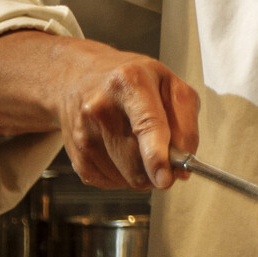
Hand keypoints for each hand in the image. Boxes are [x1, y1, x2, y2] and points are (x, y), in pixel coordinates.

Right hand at [0, 31, 199, 191]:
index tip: (168, 177)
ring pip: (123, 176)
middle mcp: (102, 104)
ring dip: (139, 174)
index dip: (157, 153)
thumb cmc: (132, 79)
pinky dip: (119, 176)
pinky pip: (105, 181)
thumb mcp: (168, 82)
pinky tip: (114, 151)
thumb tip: (186, 161)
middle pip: (137, 160)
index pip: (146, 121)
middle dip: (156, 169)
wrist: (72, 75)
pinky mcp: (71, 154)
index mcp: (132, 80)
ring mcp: (81, 130)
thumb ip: (186, 119)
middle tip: (166, 165)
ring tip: (136, 147)